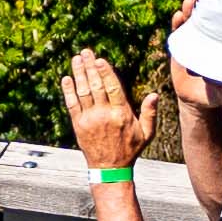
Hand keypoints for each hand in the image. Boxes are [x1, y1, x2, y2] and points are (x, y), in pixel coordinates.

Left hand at [59, 49, 142, 173]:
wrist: (110, 168)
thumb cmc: (130, 149)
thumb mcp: (147, 133)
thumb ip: (150, 113)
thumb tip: (155, 95)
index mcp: (122, 114)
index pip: (113, 88)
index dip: (105, 72)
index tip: (100, 60)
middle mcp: (105, 114)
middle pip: (96, 86)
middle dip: (90, 67)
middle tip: (85, 52)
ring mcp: (90, 119)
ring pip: (83, 92)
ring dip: (79, 74)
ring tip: (76, 59)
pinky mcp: (78, 125)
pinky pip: (72, 105)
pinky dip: (69, 91)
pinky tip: (66, 78)